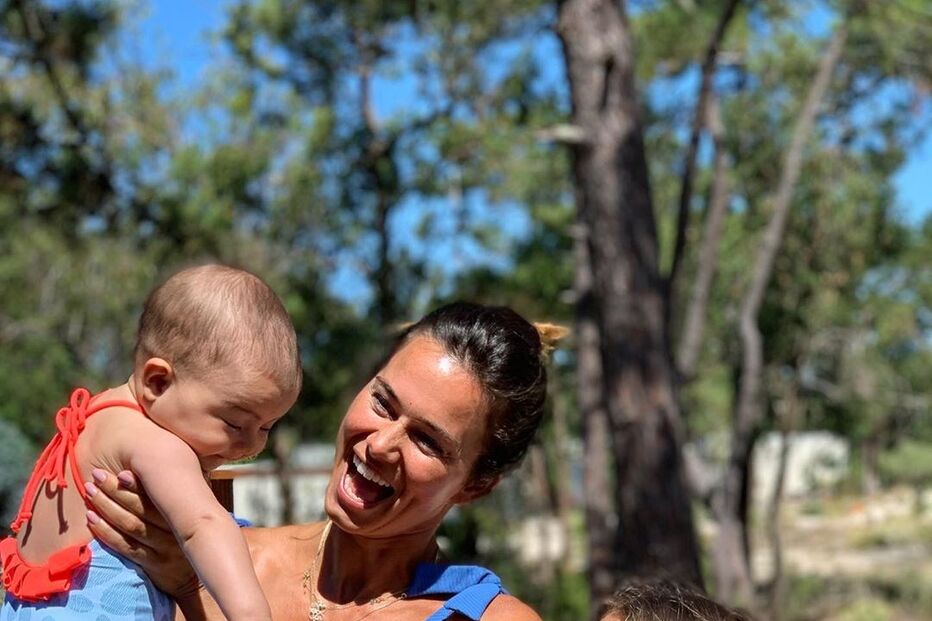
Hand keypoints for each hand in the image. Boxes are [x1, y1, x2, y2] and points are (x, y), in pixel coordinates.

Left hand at [85, 468, 199, 597]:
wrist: (197, 577)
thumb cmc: (190, 536)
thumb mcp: (194, 513)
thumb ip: (180, 494)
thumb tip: (159, 466)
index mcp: (185, 513)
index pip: (157, 497)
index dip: (138, 484)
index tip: (120, 472)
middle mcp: (175, 530)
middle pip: (140, 510)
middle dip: (116, 491)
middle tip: (97, 476)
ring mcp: (164, 549)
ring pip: (131, 526)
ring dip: (107, 507)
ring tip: (90, 492)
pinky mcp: (153, 565)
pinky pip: (125, 546)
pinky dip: (106, 532)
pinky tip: (92, 519)